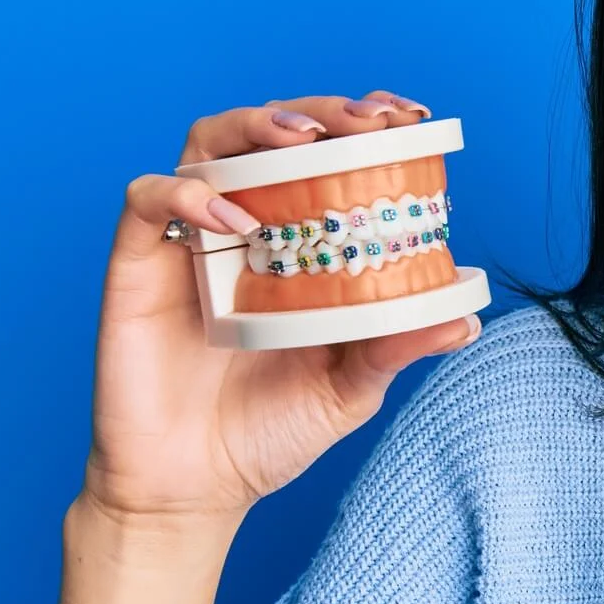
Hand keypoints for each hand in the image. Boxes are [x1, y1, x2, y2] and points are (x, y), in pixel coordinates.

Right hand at [86, 89, 478, 526]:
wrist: (192, 491)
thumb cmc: (271, 431)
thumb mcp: (350, 388)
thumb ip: (398, 345)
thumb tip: (467, 318)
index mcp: (300, 242)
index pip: (328, 154)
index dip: (362, 121)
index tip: (408, 116)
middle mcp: (246, 226)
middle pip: (273, 132)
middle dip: (322, 112)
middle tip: (367, 121)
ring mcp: (190, 241)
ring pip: (209, 142)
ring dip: (256, 124)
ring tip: (303, 141)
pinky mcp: (136, 264)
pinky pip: (148, 199)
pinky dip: (186, 191)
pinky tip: (231, 214)